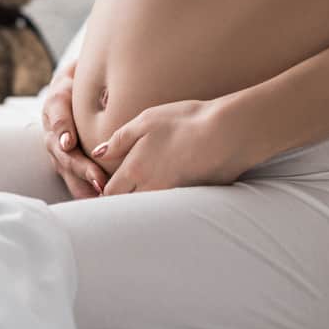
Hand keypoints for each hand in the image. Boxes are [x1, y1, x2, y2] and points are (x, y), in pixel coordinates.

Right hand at [41, 60, 108, 198]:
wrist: (75, 86)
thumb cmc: (84, 78)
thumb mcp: (82, 70)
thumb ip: (89, 76)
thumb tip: (107, 88)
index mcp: (55, 103)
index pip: (56, 115)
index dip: (62, 129)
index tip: (69, 143)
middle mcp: (53, 129)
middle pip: (62, 150)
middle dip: (80, 166)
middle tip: (97, 177)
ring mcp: (57, 149)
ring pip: (66, 169)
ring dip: (82, 183)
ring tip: (99, 194)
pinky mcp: (66, 163)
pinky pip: (72, 179)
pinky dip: (84, 191)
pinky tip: (99, 201)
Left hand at [91, 95, 262, 194]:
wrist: (229, 133)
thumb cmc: (186, 122)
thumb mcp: (147, 120)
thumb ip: (119, 139)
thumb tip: (98, 153)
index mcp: (136, 171)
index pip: (111, 193)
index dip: (106, 191)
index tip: (107, 186)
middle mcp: (152, 189)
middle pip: (128, 206)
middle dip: (123, 201)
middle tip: (123, 191)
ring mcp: (173, 198)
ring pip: (149, 208)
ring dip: (144, 203)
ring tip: (148, 188)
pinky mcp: (193, 200)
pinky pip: (172, 208)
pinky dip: (167, 204)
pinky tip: (174, 186)